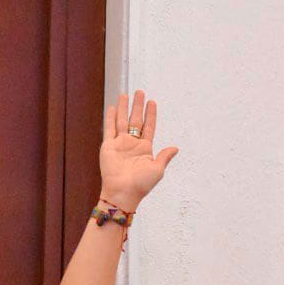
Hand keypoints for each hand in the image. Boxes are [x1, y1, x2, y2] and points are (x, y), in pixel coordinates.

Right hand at [98, 90, 178, 211]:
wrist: (122, 192)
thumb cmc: (141, 184)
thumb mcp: (157, 170)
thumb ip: (165, 156)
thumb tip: (175, 147)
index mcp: (145, 148)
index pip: (149, 126)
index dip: (151, 114)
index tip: (152, 102)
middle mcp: (132, 144)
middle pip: (136, 120)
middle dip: (138, 106)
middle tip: (140, 92)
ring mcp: (120, 144)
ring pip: (122, 121)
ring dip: (124, 108)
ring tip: (125, 94)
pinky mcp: (108, 146)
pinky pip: (109, 129)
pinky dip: (110, 118)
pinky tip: (112, 107)